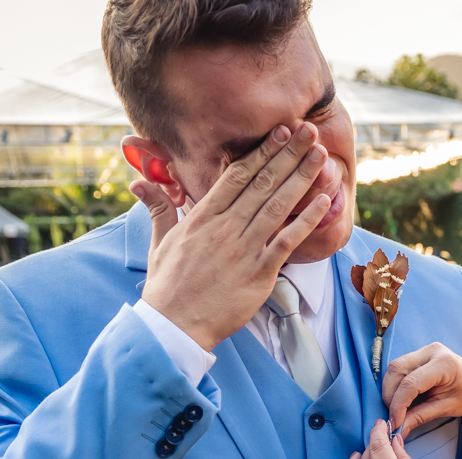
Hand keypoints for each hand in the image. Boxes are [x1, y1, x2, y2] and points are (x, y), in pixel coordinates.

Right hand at [133, 123, 331, 350]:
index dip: (262, 152)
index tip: (280, 132)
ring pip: (277, 205)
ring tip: (321, 155)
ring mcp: (243, 249)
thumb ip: (158, 207)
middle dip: (288, 154)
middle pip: (262, 183)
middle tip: (309, 130)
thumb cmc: (168, 286)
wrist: (174, 325)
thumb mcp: (159, 241)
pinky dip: (306, 220)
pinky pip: (286, 240)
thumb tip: (139, 181)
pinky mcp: (259, 272)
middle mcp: (225, 227)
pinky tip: (322, 200)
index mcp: (203, 217)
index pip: (237, 176)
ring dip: (302, 177)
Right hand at [383, 344, 461, 451]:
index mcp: (444, 363)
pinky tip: (402, 398)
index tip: (394, 423)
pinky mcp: (421, 353)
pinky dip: (396, 384)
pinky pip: (400, 367)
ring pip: (395, 367)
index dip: (398, 404)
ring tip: (397, 409)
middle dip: (390, 395)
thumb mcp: (445, 409)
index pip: (410, 383)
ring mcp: (426, 349)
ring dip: (391, 389)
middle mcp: (433, 351)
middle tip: (393, 416)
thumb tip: (397, 430)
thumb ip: (419, 417)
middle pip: (397, 370)